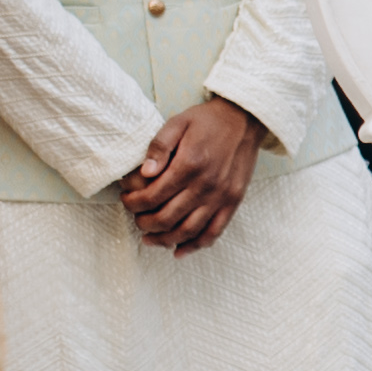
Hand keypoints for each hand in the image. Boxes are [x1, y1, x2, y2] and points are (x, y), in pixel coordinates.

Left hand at [118, 97, 262, 254]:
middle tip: (136, 219)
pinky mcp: (233, 202)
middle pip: (167, 217)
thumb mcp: (178, 123)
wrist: (245, 120)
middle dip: (144, 223)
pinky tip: (179, 250)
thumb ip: (159, 147)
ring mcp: (221, 197)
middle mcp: (205, 185)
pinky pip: (213, 232)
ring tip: (149, 238)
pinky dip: (195, 246)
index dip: (134, 203)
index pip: (153, 195)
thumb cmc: (208, 121)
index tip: (126, 200)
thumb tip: (144, 173)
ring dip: (164, 239)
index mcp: (189, 165)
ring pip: (188, 231)